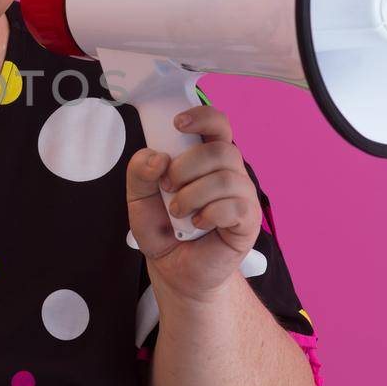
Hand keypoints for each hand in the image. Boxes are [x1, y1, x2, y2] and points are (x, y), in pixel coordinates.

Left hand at [126, 102, 261, 301]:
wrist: (174, 269)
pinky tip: (198, 224)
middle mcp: (228, 172)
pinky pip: (235, 206)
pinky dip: (208, 214)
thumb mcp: (138, 199)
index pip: (218, 124)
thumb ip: (139, 173)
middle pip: (220, 149)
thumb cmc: (163, 230)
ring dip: (192, 195)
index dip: (203, 116)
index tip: (178, 124)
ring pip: (226, 178)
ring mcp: (242, 196)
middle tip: (167, 187)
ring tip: (178, 212)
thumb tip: (157, 157)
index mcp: (206, 159)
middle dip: (185, 166)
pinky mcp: (248, 221)